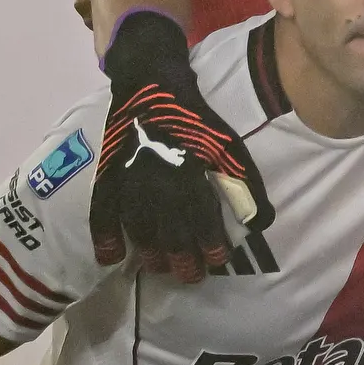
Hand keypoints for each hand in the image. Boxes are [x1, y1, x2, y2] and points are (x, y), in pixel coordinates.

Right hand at [88, 10, 269, 280]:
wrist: (151, 86)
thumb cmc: (197, 121)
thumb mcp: (229, 149)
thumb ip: (244, 185)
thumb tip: (262, 222)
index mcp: (188, 176)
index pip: (200, 220)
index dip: (210, 243)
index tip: (217, 263)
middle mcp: (156, 184)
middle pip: (168, 230)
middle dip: (180, 257)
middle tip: (188, 278)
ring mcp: (128, 180)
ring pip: (138, 226)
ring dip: (148, 251)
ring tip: (156, 269)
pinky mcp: (108, 174)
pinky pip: (102, 210)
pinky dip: (103, 236)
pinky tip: (107, 258)